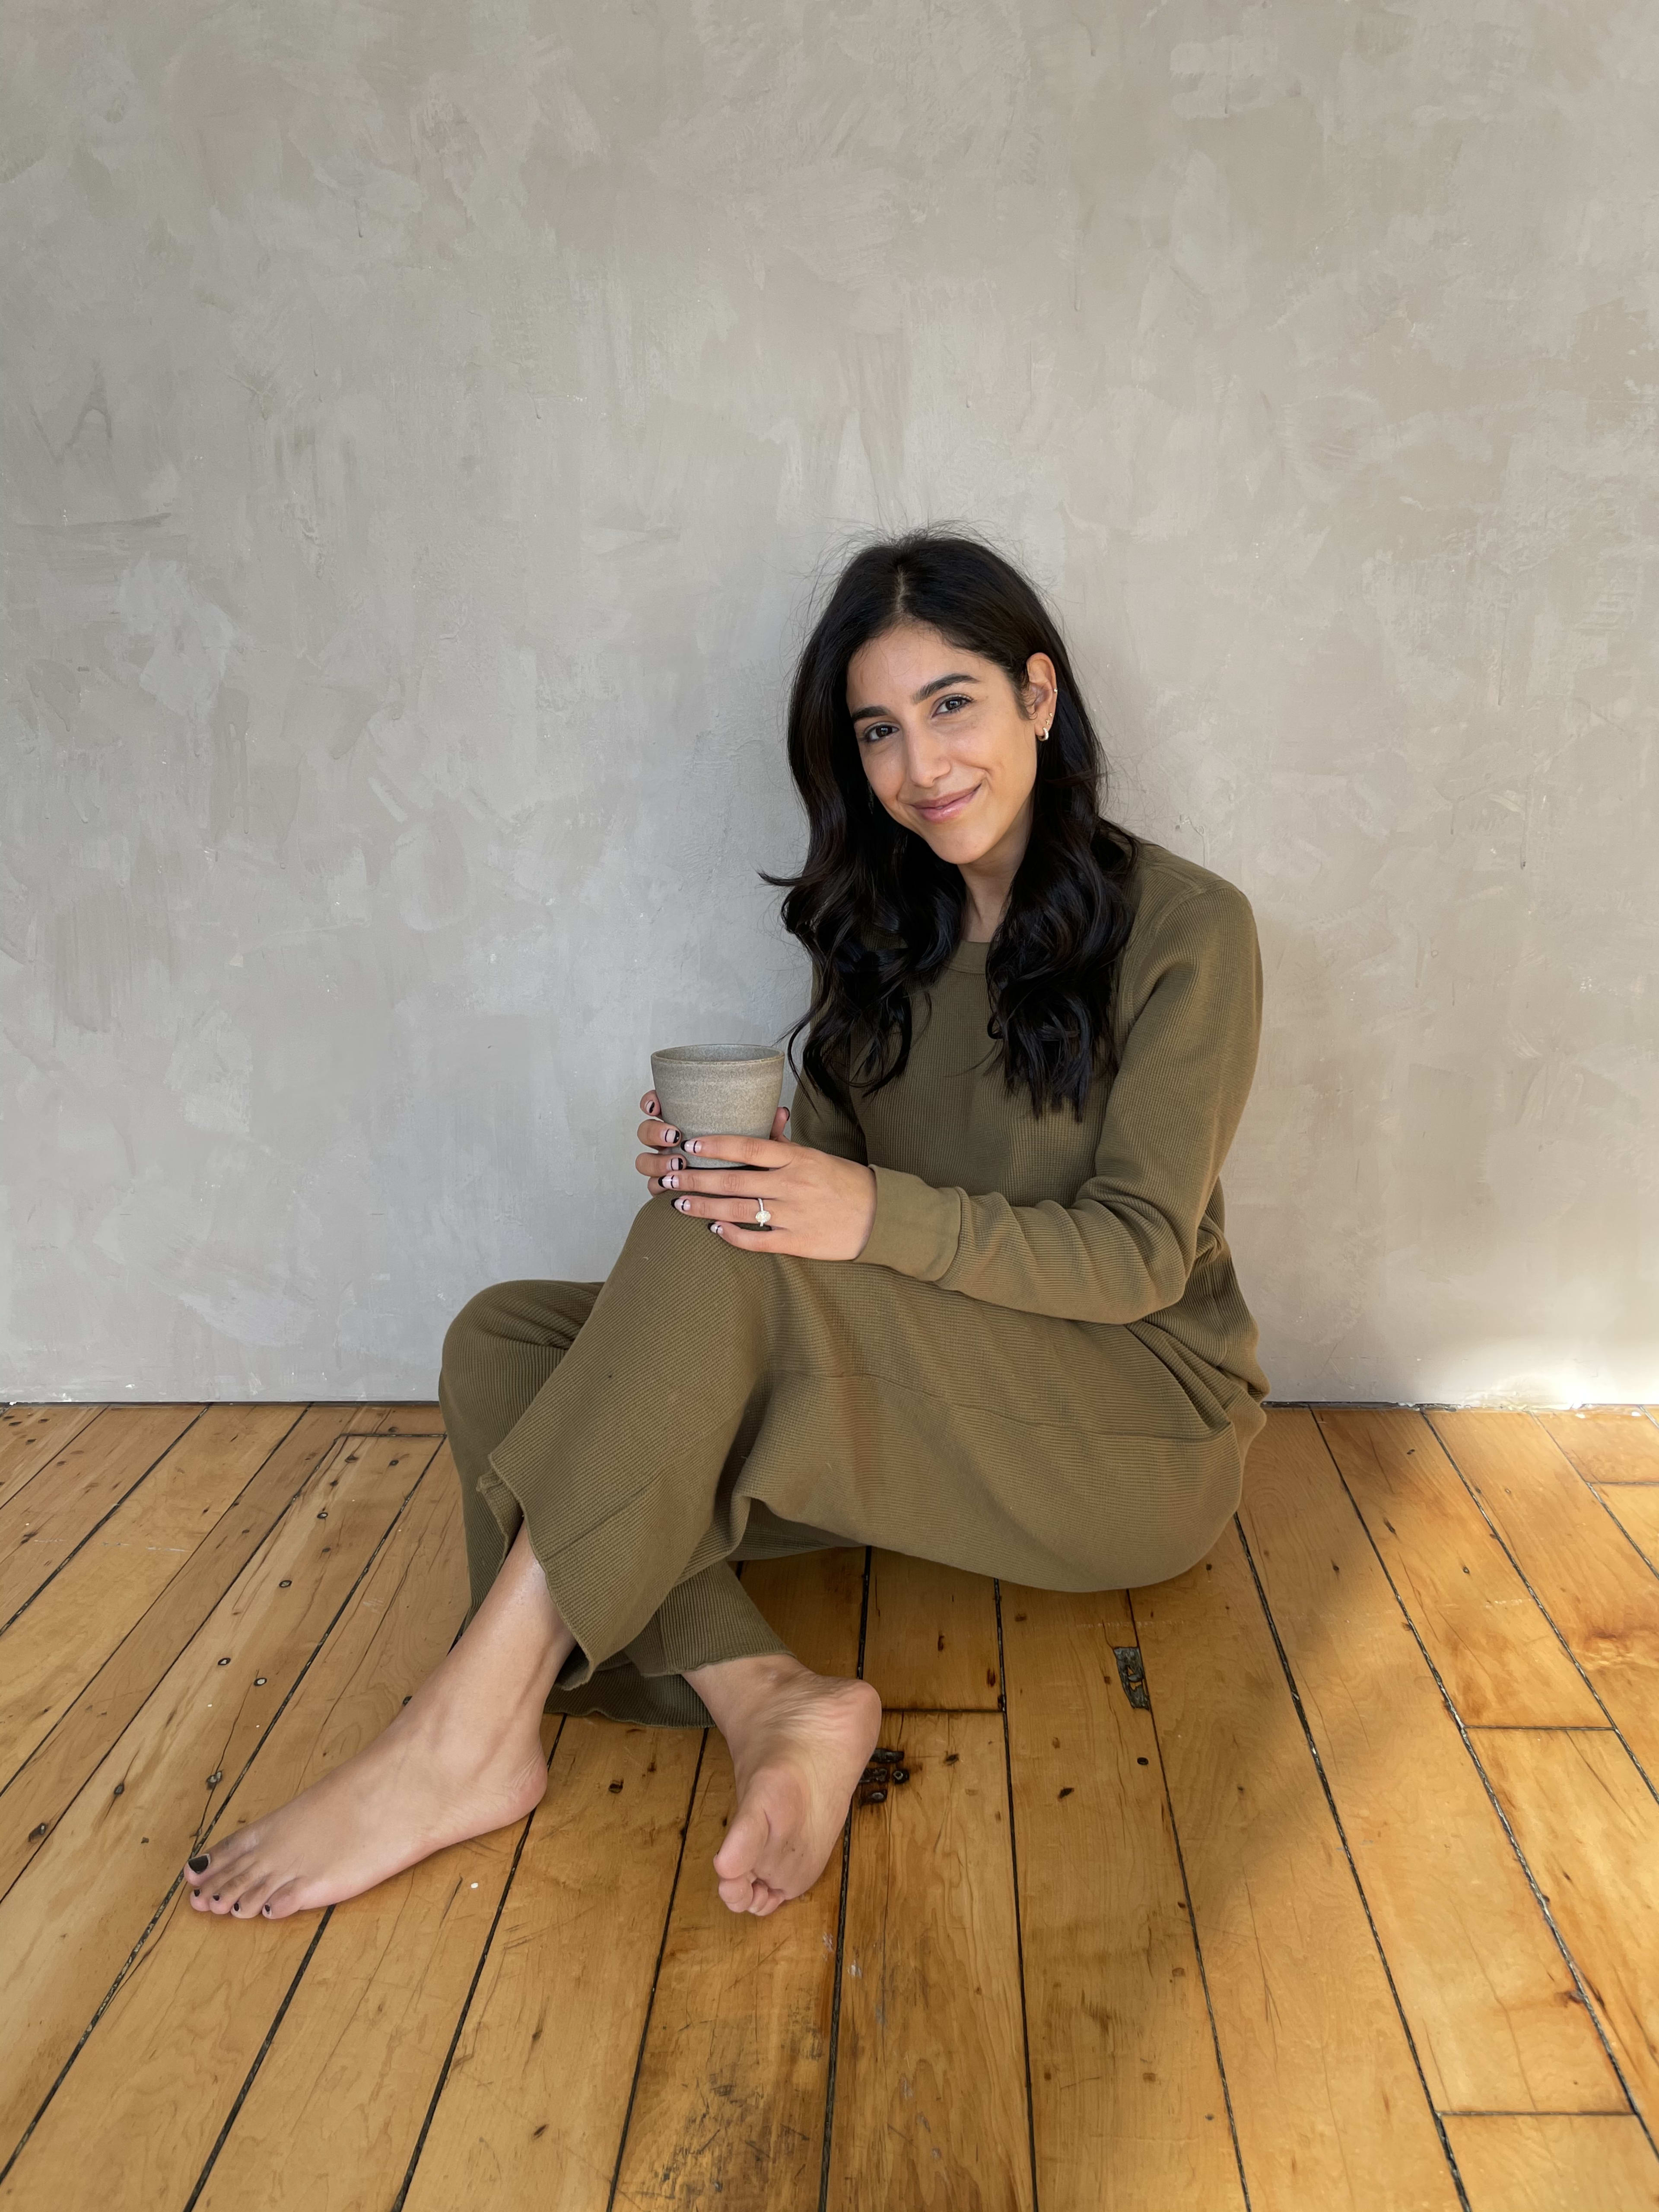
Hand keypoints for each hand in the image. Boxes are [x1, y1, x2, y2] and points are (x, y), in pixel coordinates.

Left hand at [635, 1089, 876, 1259]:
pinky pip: (756, 1240)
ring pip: (737, 1211)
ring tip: (679, 1203)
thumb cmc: (842, 1182)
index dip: (714, 1145)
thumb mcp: (814, 1156)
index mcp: (795, 1159)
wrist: (877, 1217)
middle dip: (695, 1180)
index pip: (748, 1147)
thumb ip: (785, 1143)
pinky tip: (714, 1229)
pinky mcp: (796, 1242)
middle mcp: (791, 1185)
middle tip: (667, 1178)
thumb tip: (767, 1117)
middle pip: (732, 1181)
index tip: (688, 1145)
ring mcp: (792, 1215)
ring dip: (704, 1208)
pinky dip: (732, 1235)